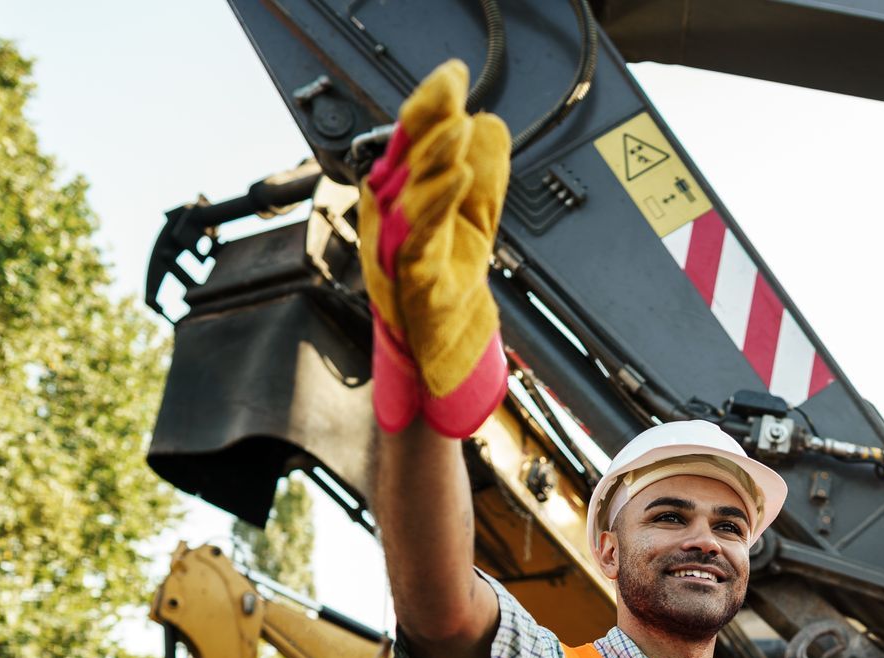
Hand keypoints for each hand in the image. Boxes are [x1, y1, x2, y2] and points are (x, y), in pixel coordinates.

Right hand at [357, 60, 509, 435]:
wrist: (442, 354)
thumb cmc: (445, 289)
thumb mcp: (474, 220)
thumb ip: (483, 175)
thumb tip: (490, 125)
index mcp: (405, 200)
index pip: (413, 147)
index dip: (428, 109)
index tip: (450, 77)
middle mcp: (394, 223)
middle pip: (405, 166)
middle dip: (427, 125)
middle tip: (449, 92)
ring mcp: (399, 254)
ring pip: (410, 199)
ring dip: (431, 163)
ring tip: (455, 135)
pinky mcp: (414, 284)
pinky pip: (421, 242)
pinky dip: (435, 210)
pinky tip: (455, 182)